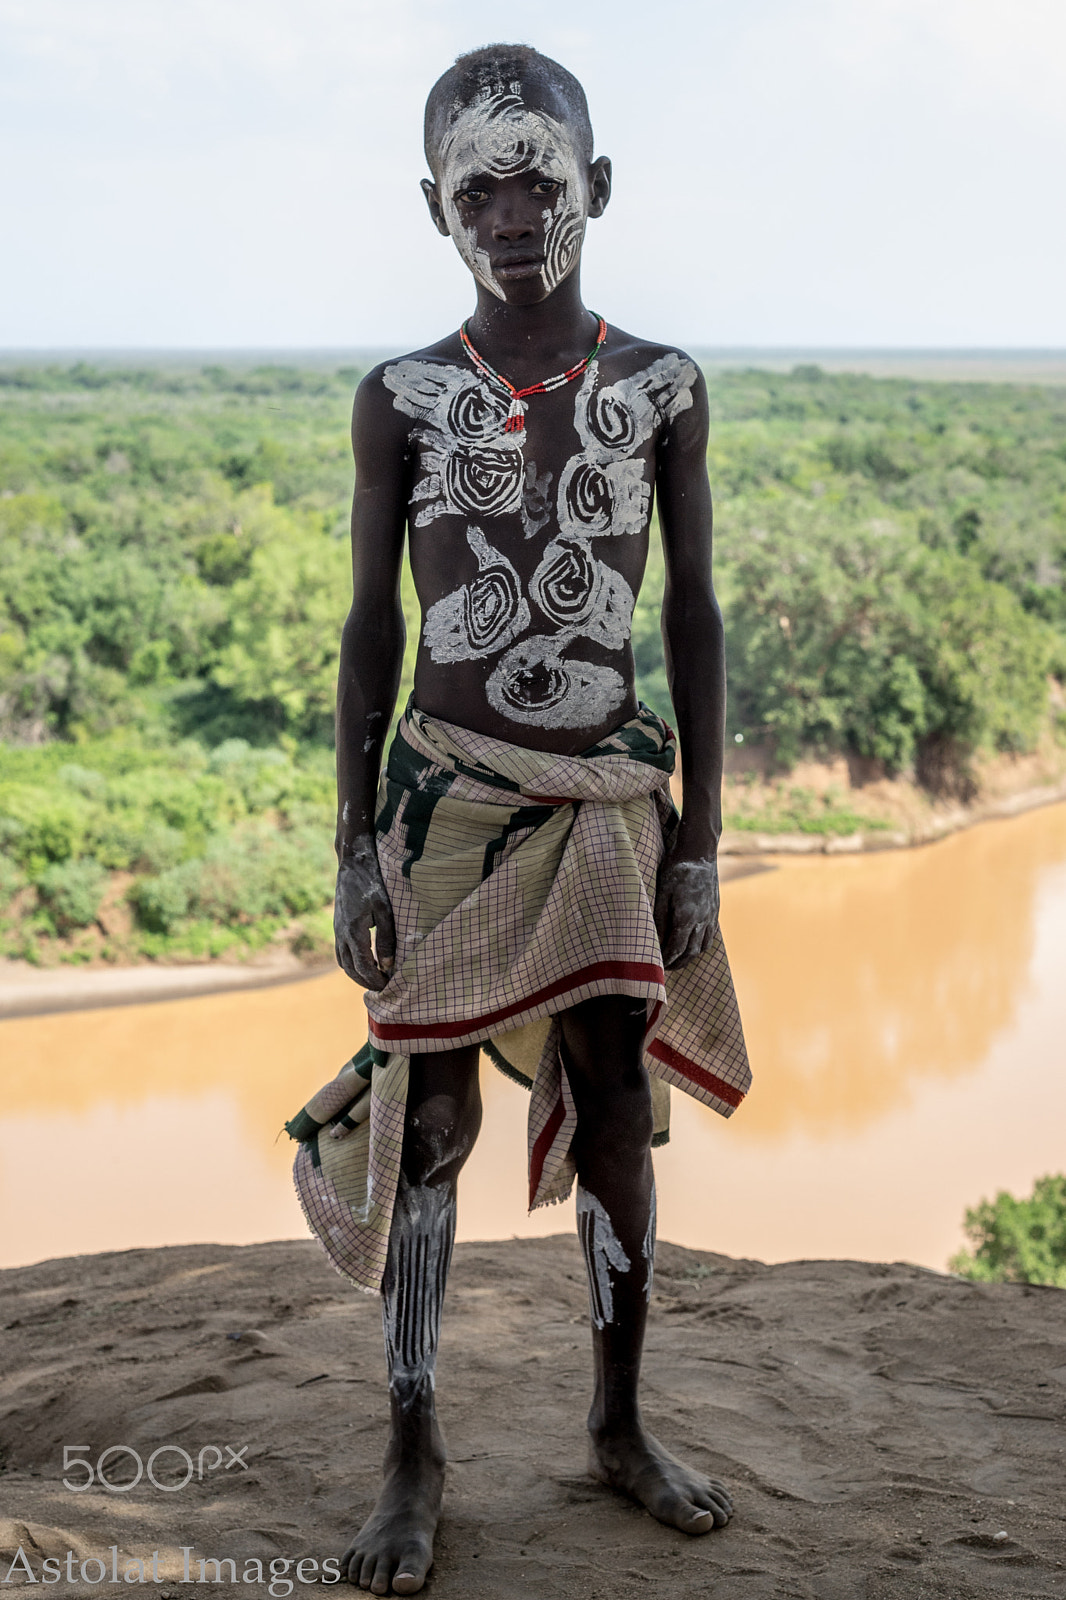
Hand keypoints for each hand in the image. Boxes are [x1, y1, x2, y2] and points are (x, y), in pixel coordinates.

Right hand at [333, 838, 396, 989]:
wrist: (353, 863)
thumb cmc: (372, 884)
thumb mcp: (384, 910)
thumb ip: (386, 938)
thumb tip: (388, 964)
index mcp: (353, 931)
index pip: (362, 966)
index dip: (374, 980)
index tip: (388, 987)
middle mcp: (341, 934)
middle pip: (350, 969)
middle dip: (365, 982)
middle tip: (382, 988)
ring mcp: (337, 930)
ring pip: (343, 962)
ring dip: (357, 974)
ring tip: (374, 979)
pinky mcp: (337, 926)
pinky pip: (340, 952)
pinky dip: (351, 963)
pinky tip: (364, 963)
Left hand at [654, 850, 719, 969]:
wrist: (700, 852)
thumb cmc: (676, 869)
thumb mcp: (662, 891)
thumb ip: (659, 917)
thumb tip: (654, 937)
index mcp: (687, 916)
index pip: (677, 947)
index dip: (667, 959)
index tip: (658, 966)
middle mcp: (702, 920)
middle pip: (690, 952)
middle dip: (678, 963)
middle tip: (666, 969)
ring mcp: (711, 916)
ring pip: (702, 946)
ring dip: (690, 956)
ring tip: (678, 960)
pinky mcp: (715, 910)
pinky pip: (710, 935)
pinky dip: (701, 945)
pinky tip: (692, 944)